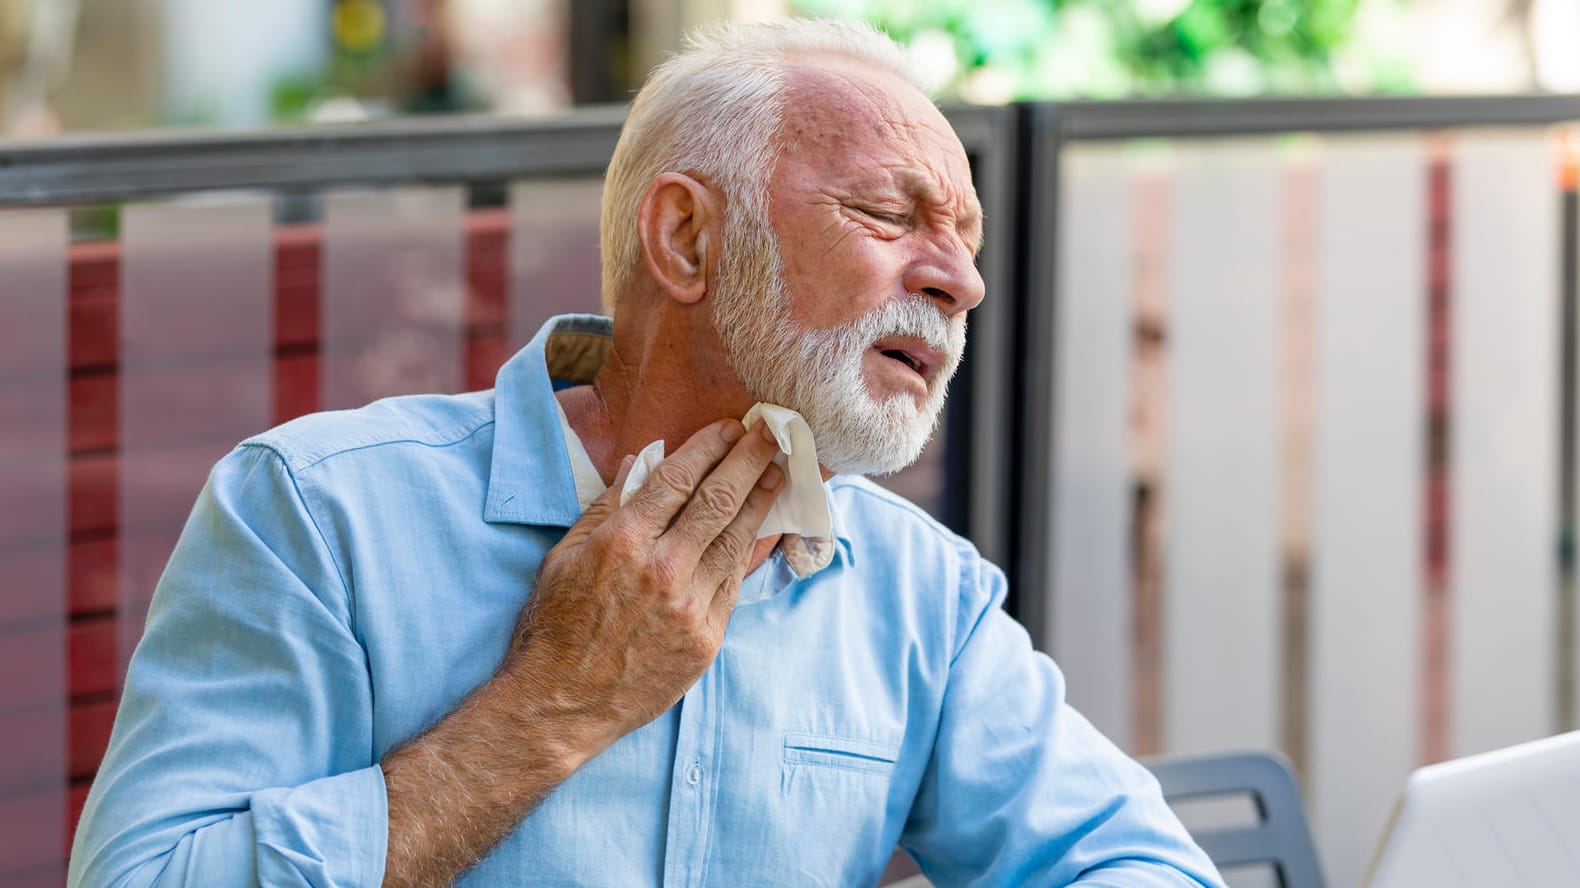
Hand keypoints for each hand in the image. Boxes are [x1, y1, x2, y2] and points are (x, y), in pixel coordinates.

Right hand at [506, 418, 783, 750]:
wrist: (560, 705)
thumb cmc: (554, 627)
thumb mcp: (564, 557)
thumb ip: (607, 507)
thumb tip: (643, 462)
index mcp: (622, 542)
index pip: (678, 479)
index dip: (709, 448)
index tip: (731, 428)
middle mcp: (662, 570)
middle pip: (719, 501)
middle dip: (750, 460)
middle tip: (773, 433)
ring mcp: (689, 607)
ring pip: (736, 540)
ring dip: (762, 500)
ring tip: (779, 471)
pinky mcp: (705, 640)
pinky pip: (735, 583)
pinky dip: (752, 550)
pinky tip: (764, 527)